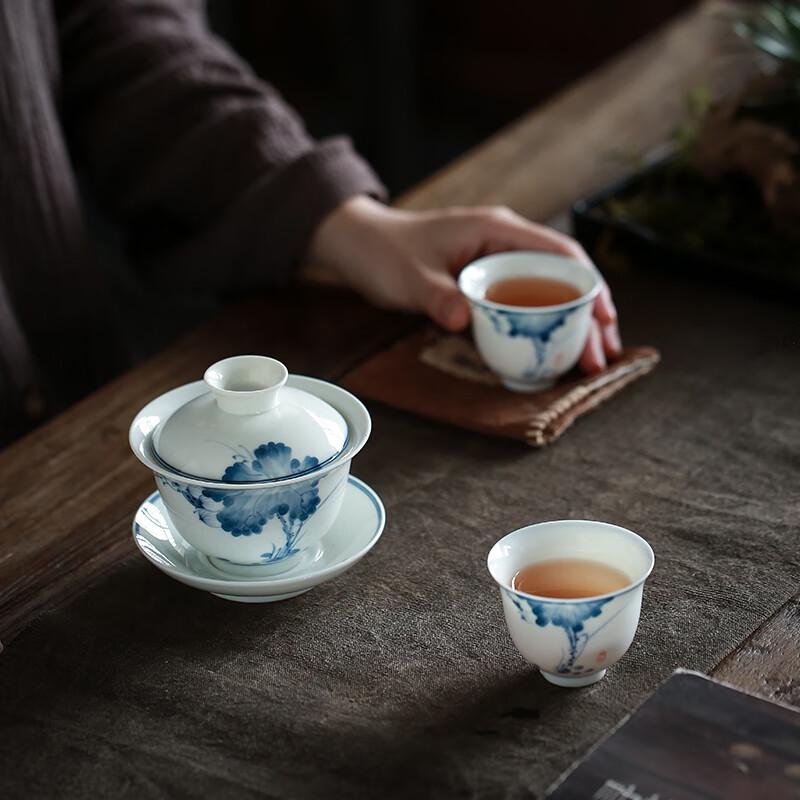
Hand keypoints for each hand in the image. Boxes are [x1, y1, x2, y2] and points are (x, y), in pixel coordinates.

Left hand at [302, 196, 620, 373]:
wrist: (359, 246)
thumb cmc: (383, 252)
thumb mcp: (408, 276)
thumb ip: (437, 297)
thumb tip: (465, 321)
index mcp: (497, 230)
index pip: (560, 253)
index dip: (590, 287)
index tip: (606, 321)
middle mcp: (505, 244)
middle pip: (563, 278)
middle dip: (590, 315)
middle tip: (602, 357)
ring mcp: (497, 263)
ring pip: (548, 293)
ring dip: (571, 325)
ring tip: (589, 361)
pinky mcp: (486, 283)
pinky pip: (524, 304)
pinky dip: (542, 327)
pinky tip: (551, 352)